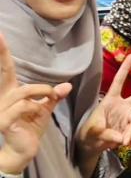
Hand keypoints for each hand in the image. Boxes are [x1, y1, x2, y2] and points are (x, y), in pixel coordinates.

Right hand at [0, 33, 71, 173]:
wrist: (24, 151)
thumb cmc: (31, 128)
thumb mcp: (44, 108)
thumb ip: (53, 96)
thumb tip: (67, 86)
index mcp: (10, 93)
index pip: (5, 70)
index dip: (2, 53)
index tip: (0, 35)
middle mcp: (2, 99)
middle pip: (7, 74)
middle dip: (2, 55)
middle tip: (3, 39)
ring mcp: (0, 110)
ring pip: (23, 91)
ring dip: (41, 92)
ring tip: (50, 97)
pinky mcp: (3, 121)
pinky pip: (23, 106)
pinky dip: (36, 106)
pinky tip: (38, 111)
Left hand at [78, 54, 130, 154]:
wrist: (91, 146)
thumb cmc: (89, 132)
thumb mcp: (92, 130)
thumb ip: (105, 133)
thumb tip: (121, 138)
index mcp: (112, 99)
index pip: (119, 81)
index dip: (125, 69)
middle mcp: (123, 105)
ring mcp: (127, 116)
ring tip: (123, 141)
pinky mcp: (129, 128)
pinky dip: (128, 138)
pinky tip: (121, 143)